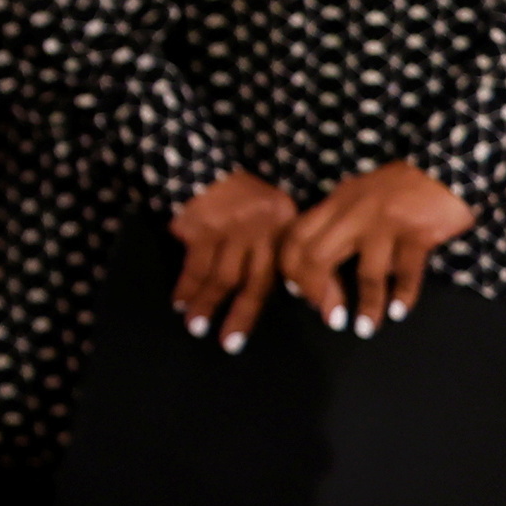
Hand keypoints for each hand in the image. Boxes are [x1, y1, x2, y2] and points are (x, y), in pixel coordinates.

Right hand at [171, 168, 299, 350]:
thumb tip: (302, 289)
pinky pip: (195, 265)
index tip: (325, 320)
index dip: (310, 293)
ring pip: (222, 277)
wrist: (193, 161)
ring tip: (197, 328)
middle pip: (257, 279)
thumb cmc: (235, 193)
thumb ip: (280, 243)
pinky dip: (187, 286)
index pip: (294, 264)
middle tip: (231, 343)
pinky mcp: (201, 227)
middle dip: (243, 314)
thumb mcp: (270, 209)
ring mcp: (230, 226)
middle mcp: (262, 224)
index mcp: (284, 219)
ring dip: (208, 304)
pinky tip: (180, 302)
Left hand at [281, 161, 474, 335]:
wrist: (445, 168)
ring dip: (365, 305)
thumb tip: (318, 268)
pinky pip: (406, 271)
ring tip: (364, 328)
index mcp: (335, 202)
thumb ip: (339, 222)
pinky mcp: (418, 232)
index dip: (292, 270)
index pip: (295, 237)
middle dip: (318, 293)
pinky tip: (398, 311)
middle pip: (318, 255)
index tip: (300, 295)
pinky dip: (402, 295)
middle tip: (330, 318)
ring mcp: (386, 222)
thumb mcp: (358, 197)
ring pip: (365, 272)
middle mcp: (354, 212)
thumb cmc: (400, 187)